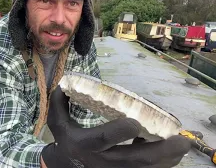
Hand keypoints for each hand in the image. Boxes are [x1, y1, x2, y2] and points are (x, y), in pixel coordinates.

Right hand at [41, 86, 190, 167]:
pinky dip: (162, 162)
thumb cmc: (65, 140)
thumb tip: (65, 82)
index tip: (136, 122)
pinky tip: (170, 149)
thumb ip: (58, 101)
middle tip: (181, 139)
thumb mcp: (56, 121)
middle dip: (161, 150)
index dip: (120, 132)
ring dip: (168, 158)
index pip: (103, 139)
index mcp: (85, 144)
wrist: (67, 165)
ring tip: (183, 144)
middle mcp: (102, 161)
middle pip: (135, 159)